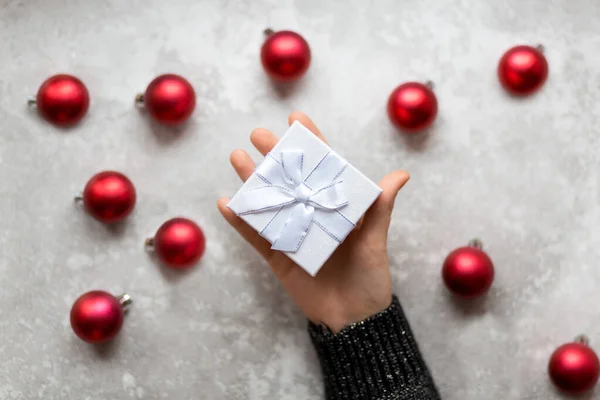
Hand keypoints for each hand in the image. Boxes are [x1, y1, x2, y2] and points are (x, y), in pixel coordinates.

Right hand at [217, 112, 408, 332]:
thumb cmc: (370, 278)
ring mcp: (292, 234)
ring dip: (253, 182)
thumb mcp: (375, 241)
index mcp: (335, 207)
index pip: (322, 169)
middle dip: (274, 156)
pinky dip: (241, 222)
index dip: (310, 144)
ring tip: (237, 158)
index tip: (296, 119)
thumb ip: (380, 207)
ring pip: (269, 203)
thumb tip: (401, 174)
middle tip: (258, 135)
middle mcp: (311, 215)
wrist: (353, 319)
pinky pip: (256, 236)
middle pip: (290, 180)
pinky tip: (227, 203)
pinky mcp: (278, 256)